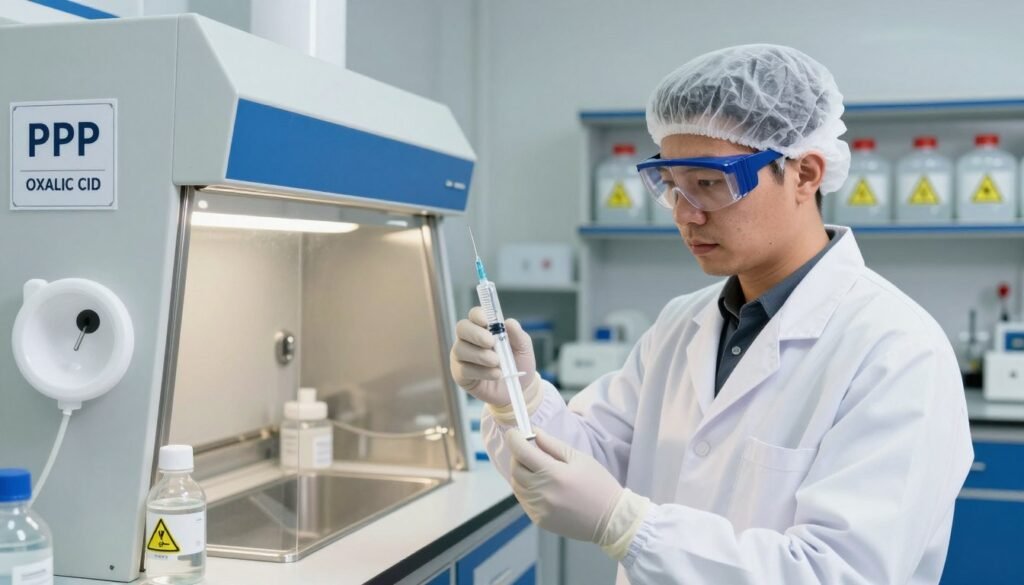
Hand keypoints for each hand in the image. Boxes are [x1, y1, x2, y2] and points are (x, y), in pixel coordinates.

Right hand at [449, 307, 535, 406]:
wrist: (519, 388)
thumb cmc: (518, 363)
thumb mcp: (523, 348)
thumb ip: (517, 335)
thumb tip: (509, 322)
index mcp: (483, 328)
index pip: (474, 315)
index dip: (478, 315)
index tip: (487, 321)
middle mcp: (469, 339)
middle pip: (462, 328)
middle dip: (476, 334)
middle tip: (491, 343)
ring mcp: (462, 356)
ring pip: (461, 350)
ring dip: (480, 355)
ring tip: (497, 362)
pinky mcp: (460, 374)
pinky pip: (464, 369)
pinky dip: (481, 372)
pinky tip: (496, 374)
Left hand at [505, 428, 622, 542]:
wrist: (610, 519)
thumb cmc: (598, 484)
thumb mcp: (579, 458)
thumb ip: (553, 445)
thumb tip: (534, 432)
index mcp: (554, 474)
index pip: (521, 452)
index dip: (514, 439)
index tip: (515, 432)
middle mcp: (542, 493)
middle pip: (515, 469)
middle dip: (518, 456)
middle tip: (529, 451)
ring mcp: (539, 509)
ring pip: (516, 486)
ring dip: (521, 474)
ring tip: (537, 470)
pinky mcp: (539, 520)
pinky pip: (523, 501)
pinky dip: (526, 490)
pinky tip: (541, 487)